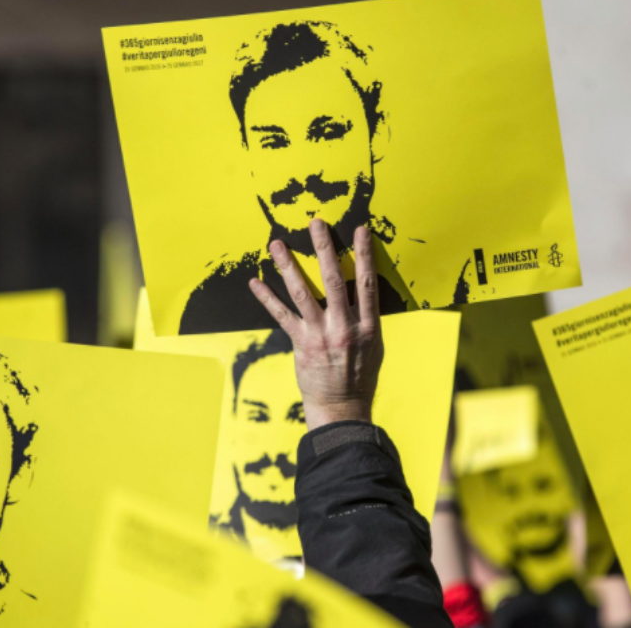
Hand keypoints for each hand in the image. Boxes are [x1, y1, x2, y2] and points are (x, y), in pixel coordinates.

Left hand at [248, 219, 383, 430]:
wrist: (342, 407)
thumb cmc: (361, 376)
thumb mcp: (375, 346)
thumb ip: (367, 318)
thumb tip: (363, 291)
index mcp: (368, 326)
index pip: (367, 282)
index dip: (364, 254)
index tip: (360, 229)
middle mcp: (344, 327)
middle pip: (334, 279)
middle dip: (324, 248)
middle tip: (315, 223)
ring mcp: (320, 334)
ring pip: (303, 293)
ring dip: (289, 266)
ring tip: (276, 244)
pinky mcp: (300, 343)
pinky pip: (281, 316)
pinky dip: (267, 298)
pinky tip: (255, 282)